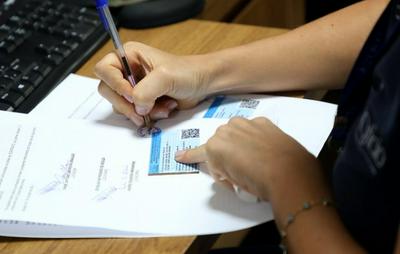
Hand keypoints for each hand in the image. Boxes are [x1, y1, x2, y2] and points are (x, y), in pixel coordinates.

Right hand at [94, 42, 211, 125]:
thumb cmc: (187, 72)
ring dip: (141, 111)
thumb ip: (145, 90)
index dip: (115, 84)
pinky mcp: (142, 102)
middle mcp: (127, 71)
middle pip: (108, 90)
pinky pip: (134, 114)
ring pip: (121, 105)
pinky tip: (165, 109)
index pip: (104, 70)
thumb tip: (136, 107)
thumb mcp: (165, 76)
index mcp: (128, 55)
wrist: (202, 84)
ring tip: (162, 107)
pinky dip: (149, 116)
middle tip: (142, 111)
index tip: (131, 95)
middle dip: (127, 103)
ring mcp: (133, 88)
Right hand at [175, 117, 319, 200]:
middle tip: (238, 170)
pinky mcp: (262, 121)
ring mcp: (245, 123)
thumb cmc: (256, 182)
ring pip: (236, 132)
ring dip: (239, 142)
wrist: (287, 173)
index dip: (189, 156)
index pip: (198, 154)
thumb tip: (229, 170)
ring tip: (253, 157)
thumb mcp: (232, 182)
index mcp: (214, 147)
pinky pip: (252, 129)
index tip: (179, 156)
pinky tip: (264, 148)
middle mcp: (226, 131)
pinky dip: (255, 137)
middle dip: (225, 154)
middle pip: (220, 143)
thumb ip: (224, 172)